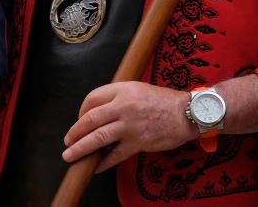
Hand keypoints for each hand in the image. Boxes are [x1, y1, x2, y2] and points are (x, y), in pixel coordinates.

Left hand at [62, 82, 195, 171]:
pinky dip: (102, 163)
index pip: (92, 99)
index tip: (80, 119)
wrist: (189, 113)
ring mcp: (130, 125)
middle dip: (74, 132)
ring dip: (80, 149)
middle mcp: (124, 106)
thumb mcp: (141, 89)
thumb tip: (100, 112)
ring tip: (70, 155)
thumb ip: (120, 98)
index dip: (81, 111)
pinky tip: (95, 167)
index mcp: (124, 89)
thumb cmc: (166, 101)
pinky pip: (114, 155)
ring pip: (97, 138)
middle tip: (68, 140)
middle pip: (89, 120)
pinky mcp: (137, 142)